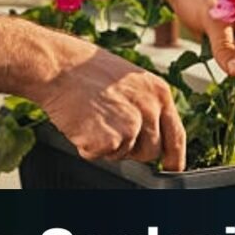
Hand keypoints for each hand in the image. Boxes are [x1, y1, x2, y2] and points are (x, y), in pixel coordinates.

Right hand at [28, 39, 185, 170]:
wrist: (59, 67)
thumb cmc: (87, 70)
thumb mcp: (131, 81)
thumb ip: (145, 105)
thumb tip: (151, 132)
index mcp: (159, 92)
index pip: (176, 134)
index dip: (175, 156)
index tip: (173, 168)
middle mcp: (150, 109)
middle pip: (151, 151)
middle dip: (133, 150)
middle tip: (110, 130)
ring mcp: (131, 125)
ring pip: (125, 155)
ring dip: (110, 147)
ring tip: (94, 120)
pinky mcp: (111, 139)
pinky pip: (101, 155)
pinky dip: (89, 147)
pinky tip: (83, 124)